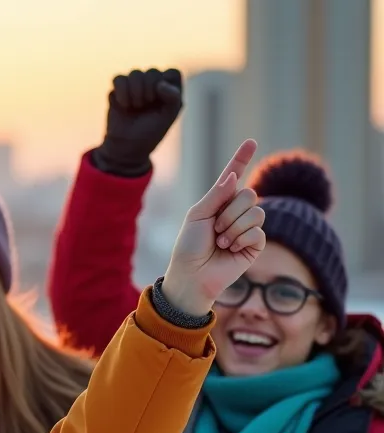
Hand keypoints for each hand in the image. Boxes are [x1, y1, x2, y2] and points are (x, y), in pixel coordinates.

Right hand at [94, 68, 183, 175]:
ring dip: (135, 92)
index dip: (167, 85)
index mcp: (169, 89)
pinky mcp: (118, 89)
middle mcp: (152, 84)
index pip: (172, 73)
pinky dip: (122, 91)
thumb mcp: (168, 117)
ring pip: (135, 73)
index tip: (163, 102)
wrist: (126, 147)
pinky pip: (119, 78)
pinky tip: (124, 105)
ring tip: (136, 107)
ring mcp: (134, 85)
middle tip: (146, 106)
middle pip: (152, 72)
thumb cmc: (151, 132)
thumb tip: (160, 84)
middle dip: (149, 91)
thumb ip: (173, 98)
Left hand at [161, 139, 264, 315]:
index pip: (234, 175)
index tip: (251, 141)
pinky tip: (230, 250)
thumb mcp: (197, 216)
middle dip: (229, 213)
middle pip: (249, 194)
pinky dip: (241, 239)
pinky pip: (258, 231)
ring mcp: (247, 227)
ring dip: (234, 228)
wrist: (192, 275)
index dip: (241, 159)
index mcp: (219, 201)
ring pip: (255, 212)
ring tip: (221, 242)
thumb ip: (216, 195)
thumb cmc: (189, 246)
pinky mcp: (255, 244)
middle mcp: (236, 211)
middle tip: (215, 230)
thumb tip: (233, 177)